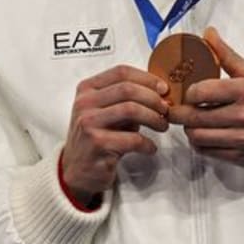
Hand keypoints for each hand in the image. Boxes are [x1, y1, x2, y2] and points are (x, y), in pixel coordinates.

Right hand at [61, 65, 170, 204]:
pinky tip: (151, 148)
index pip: (121, 72)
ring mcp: (89, 123)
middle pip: (127, 89)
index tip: (164, 89)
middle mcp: (85, 103)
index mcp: (87, 89)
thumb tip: (159, 94)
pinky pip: (133, 139)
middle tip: (166, 110)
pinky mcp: (97, 144)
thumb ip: (126, 100)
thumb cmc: (97, 138)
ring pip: (131, 109)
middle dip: (153, 98)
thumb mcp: (105, 112)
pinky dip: (148, 143)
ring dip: (153, 118)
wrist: (77, 171)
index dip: (147, 78)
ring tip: (162, 126)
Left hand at [168, 28, 243, 171]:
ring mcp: (242, 138)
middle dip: (179, 113)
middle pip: (194, 116)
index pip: (201, 91)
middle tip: (176, 108)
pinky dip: (199, 144)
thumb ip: (227, 56)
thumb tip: (209, 34)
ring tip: (190, 121)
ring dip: (188, 129)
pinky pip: (207, 152)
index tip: (188, 92)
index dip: (188, 92)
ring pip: (197, 136)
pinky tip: (202, 135)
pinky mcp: (240, 157)